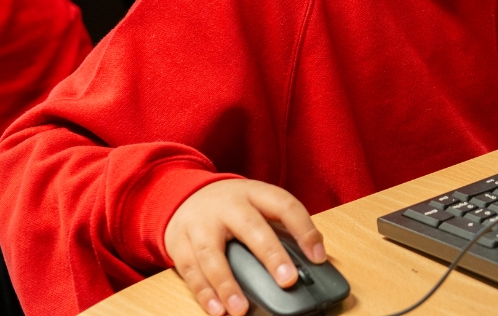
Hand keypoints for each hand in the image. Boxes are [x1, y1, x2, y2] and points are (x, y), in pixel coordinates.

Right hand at [164, 179, 325, 315]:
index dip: (304, 230)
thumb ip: (279, 226)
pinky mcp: (179, 242)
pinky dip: (203, 292)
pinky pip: (191, 270)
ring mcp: (201, 223)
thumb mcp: (257, 204)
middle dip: (270, 255)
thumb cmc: (231, 206)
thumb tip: (311, 260)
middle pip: (251, 227)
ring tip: (241, 309)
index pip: (284, 205)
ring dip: (227, 283)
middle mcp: (228, 205)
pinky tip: (217, 309)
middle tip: (287, 280)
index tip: (318, 256)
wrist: (185, 194)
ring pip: (213, 253)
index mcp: (254, 193)